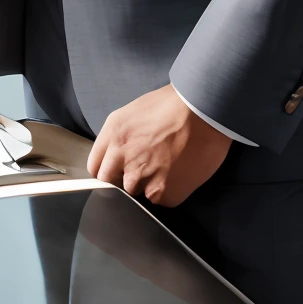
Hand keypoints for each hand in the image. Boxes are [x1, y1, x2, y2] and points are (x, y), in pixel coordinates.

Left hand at [87, 85, 231, 206]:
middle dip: (125, 179)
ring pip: (137, 193)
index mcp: (114, 134)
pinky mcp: (164, 193)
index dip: (108, 170)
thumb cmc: (175, 104)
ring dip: (148, 184)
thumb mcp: (135, 111)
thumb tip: (116, 157)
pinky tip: (179, 171)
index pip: (96, 168)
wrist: (206, 109)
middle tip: (145, 168)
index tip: (117, 170)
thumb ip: (120, 137)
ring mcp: (143, 178)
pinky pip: (160, 199)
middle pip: (112, 184)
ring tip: (167, 164)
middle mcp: (123, 157)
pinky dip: (168, 190)